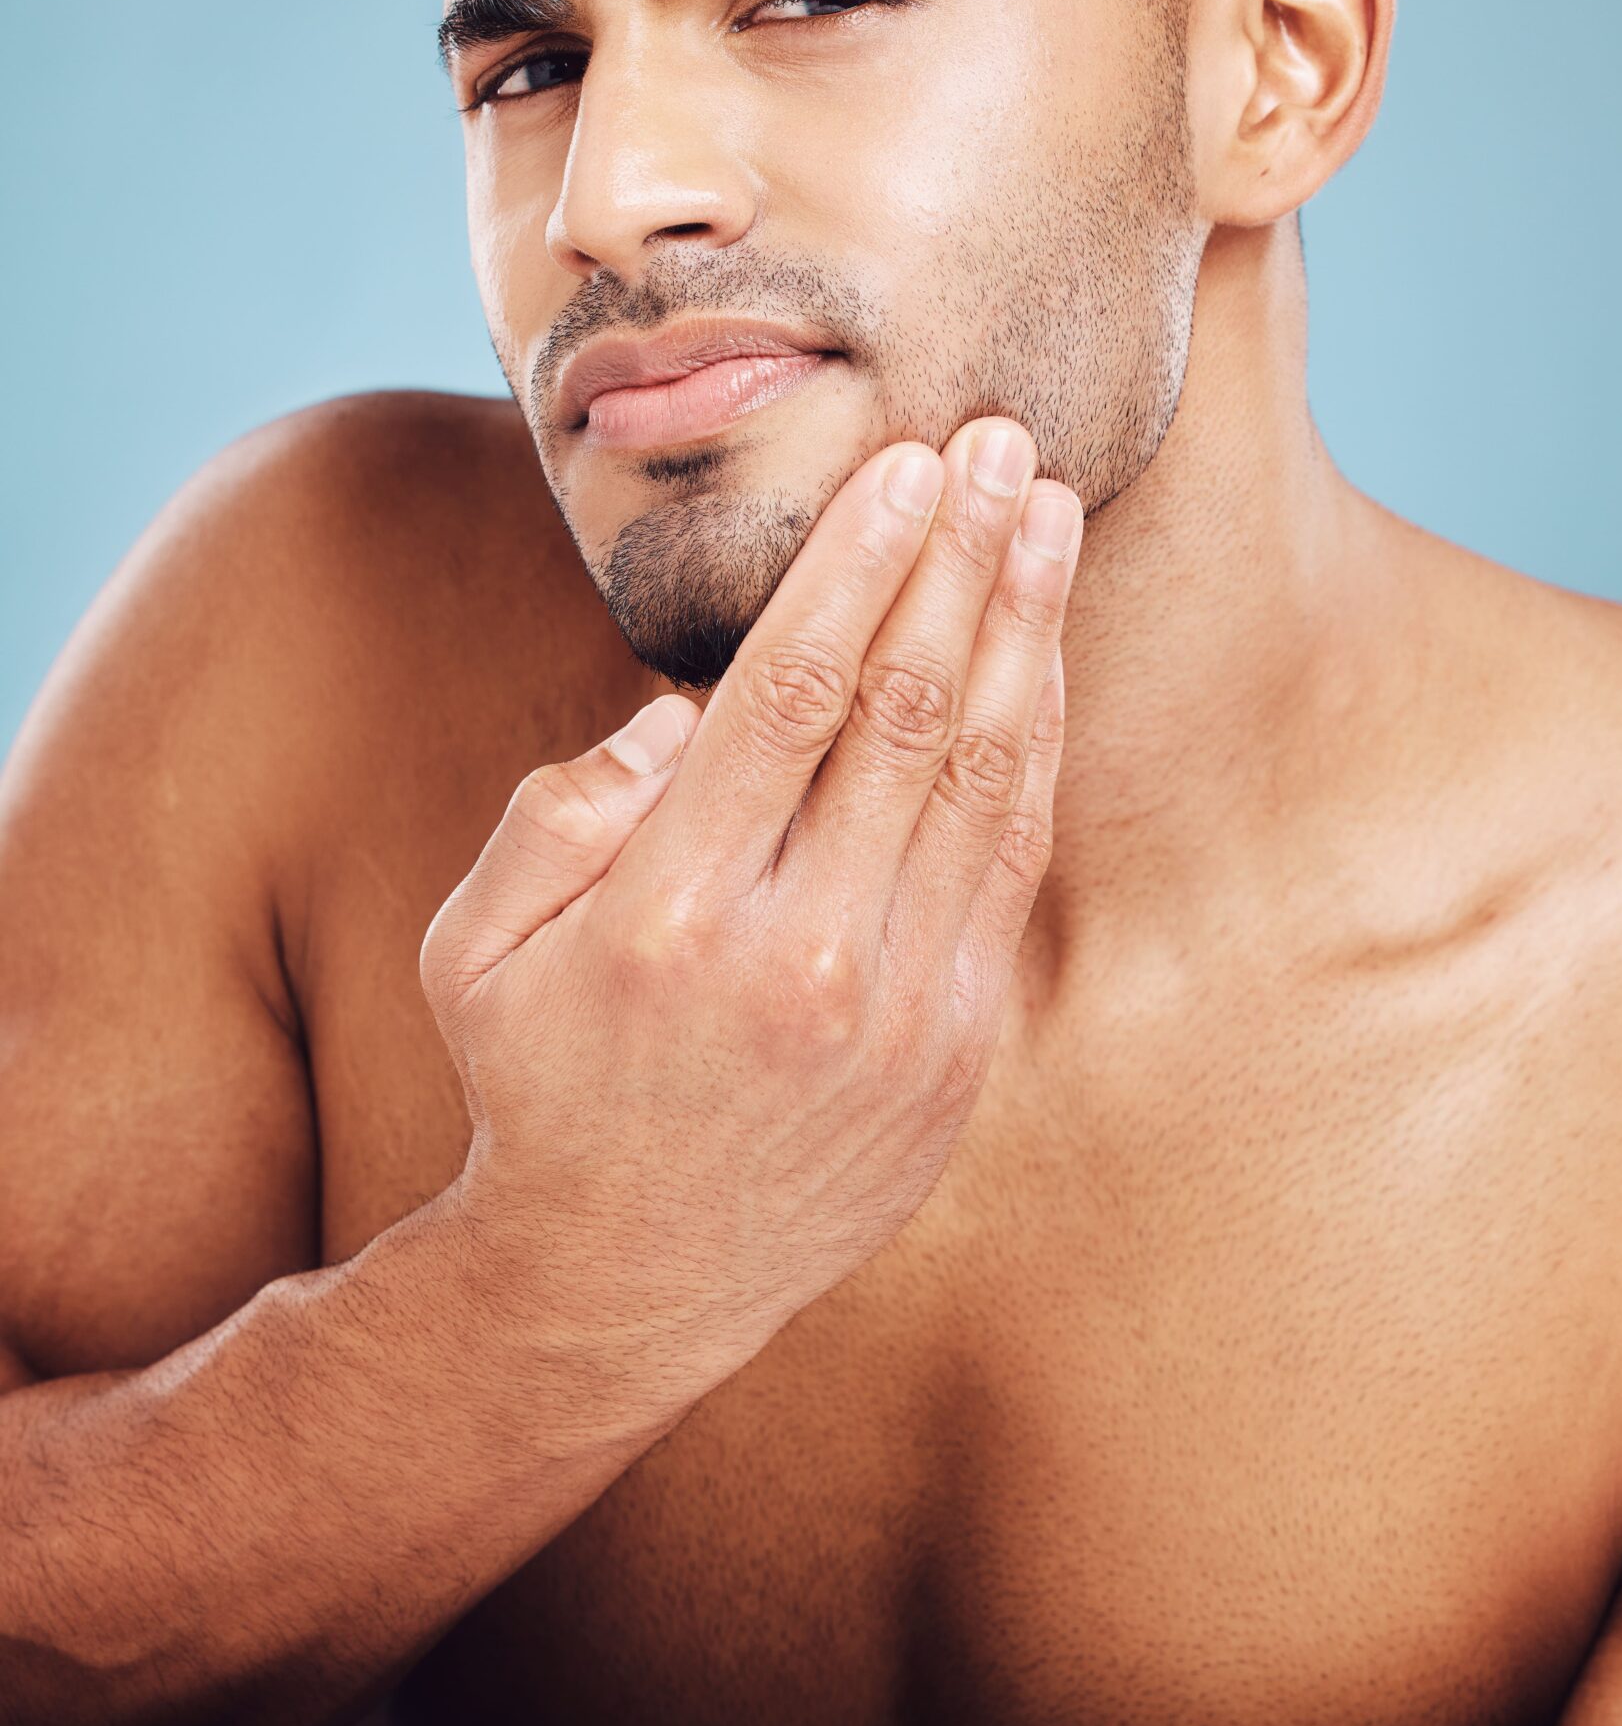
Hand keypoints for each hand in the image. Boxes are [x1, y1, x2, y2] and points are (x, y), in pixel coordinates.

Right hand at [419, 417, 1081, 1427]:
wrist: (625, 1283)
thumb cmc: (540, 1082)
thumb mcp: (474, 947)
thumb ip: (561, 811)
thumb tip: (685, 707)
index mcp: (670, 912)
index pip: (791, 693)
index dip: (859, 563)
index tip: (903, 464)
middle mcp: (798, 955)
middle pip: (906, 709)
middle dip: (958, 556)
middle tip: (996, 441)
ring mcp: (894, 1008)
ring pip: (980, 773)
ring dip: (1021, 625)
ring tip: (1043, 511)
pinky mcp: (954, 1046)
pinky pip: (1009, 859)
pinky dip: (1033, 741)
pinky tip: (1042, 652)